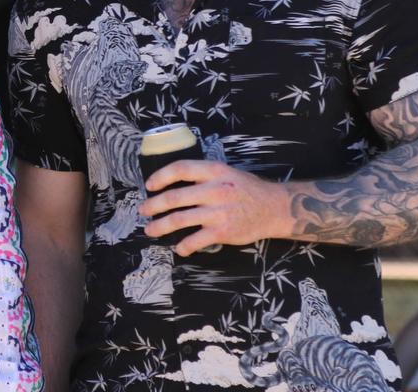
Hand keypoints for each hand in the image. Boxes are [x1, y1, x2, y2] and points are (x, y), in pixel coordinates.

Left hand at [137, 160, 288, 255]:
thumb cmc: (247, 190)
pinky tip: (179, 248)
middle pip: (174, 197)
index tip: (150, 185)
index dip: (161, 176)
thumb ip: (203, 176)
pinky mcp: (222, 231)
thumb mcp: (227, 173)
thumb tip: (173, 183)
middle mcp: (214, 190)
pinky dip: (183, 246)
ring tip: (150, 230)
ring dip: (160, 226)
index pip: (180, 169)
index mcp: (214, 171)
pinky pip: (195, 240)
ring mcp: (218, 212)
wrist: (274, 208)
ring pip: (179, 219)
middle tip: (143, 210)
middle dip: (153, 205)